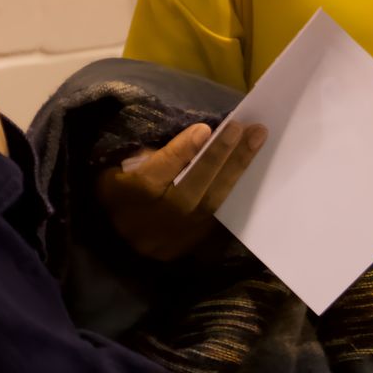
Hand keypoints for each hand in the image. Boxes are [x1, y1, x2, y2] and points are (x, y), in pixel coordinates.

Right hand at [96, 120, 266, 260]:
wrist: (117, 235)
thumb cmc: (117, 188)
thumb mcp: (116, 164)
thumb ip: (148, 153)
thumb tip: (193, 139)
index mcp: (124, 197)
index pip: (156, 174)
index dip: (181, 151)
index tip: (206, 128)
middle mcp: (150, 222)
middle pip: (190, 189)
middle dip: (220, 156)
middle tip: (245, 128)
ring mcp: (172, 238)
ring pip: (209, 203)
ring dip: (236, 169)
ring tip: (256, 139)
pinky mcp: (190, 244)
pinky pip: (216, 214)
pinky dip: (231, 187)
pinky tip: (247, 164)